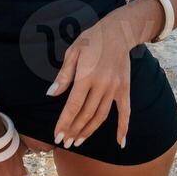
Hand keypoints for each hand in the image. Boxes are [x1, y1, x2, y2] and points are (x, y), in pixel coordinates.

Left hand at [45, 12, 133, 148]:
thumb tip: (51, 94)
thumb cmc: (92, 39)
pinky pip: (125, 112)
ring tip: (78, 142)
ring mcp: (115, 88)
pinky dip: (123, 128)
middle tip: (65, 143)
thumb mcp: (73, 52)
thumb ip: (63, 75)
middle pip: (86, 115)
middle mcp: (101, 85)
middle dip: (74, 131)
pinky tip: (120, 143)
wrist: (118, 31)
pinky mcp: (125, 89)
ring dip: (89, 131)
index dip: (64, 123)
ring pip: (101, 116)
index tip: (57, 135)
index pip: (73, 106)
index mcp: (86, 76)